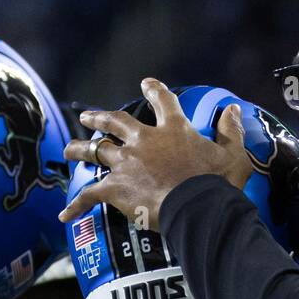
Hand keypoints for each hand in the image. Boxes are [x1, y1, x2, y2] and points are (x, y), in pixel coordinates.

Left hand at [59, 78, 253, 230]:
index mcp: (173, 130)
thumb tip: (233, 110)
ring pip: (95, 152)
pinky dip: (76, 205)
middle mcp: (144, 141)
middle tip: (88, 117)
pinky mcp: (115, 188)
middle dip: (100, 118)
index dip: (155, 91)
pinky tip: (65, 215)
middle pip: (116, 122)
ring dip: (80, 150)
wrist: (197, 207)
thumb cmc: (218, 183)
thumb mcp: (233, 155)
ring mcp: (126, 163)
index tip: (146, 84)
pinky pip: (89, 195)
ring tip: (69, 150)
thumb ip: (231, 132)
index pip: (163, 102)